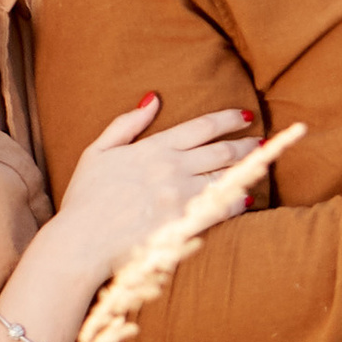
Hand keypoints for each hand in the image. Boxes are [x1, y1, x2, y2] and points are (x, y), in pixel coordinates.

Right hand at [50, 96, 259, 283]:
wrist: (81, 243)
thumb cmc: (85, 199)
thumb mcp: (97, 152)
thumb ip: (126, 124)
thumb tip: (153, 98)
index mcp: (153, 148)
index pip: (202, 127)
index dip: (228, 118)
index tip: (245, 116)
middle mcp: (172, 169)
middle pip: (222, 150)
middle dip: (246, 143)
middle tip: (260, 141)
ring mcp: (180, 197)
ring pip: (226, 176)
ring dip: (247, 168)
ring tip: (261, 164)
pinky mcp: (184, 223)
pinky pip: (221, 208)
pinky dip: (238, 201)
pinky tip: (247, 197)